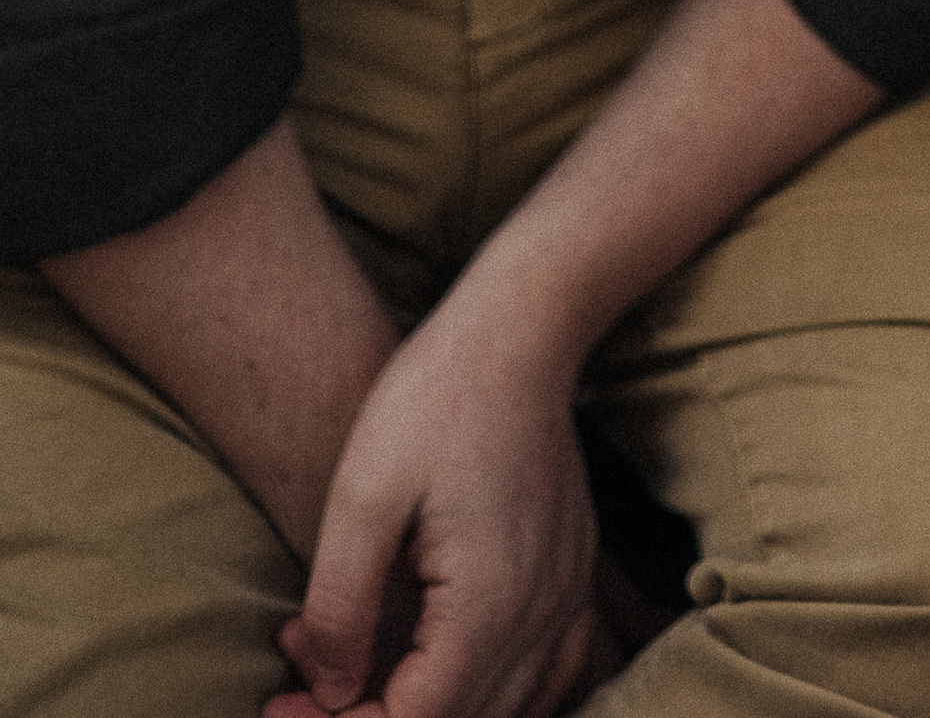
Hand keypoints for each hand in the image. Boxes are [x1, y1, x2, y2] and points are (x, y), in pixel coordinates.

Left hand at [266, 309, 600, 717]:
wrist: (519, 325)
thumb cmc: (435, 396)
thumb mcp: (360, 496)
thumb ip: (340, 607)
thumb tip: (327, 690)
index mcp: (490, 601)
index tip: (281, 707)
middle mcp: (542, 610)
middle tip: (300, 695)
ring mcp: (568, 590)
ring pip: (510, 706)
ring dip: (430, 709)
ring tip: (355, 674)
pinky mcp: (574, 570)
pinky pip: (552, 670)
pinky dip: (499, 694)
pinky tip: (445, 671)